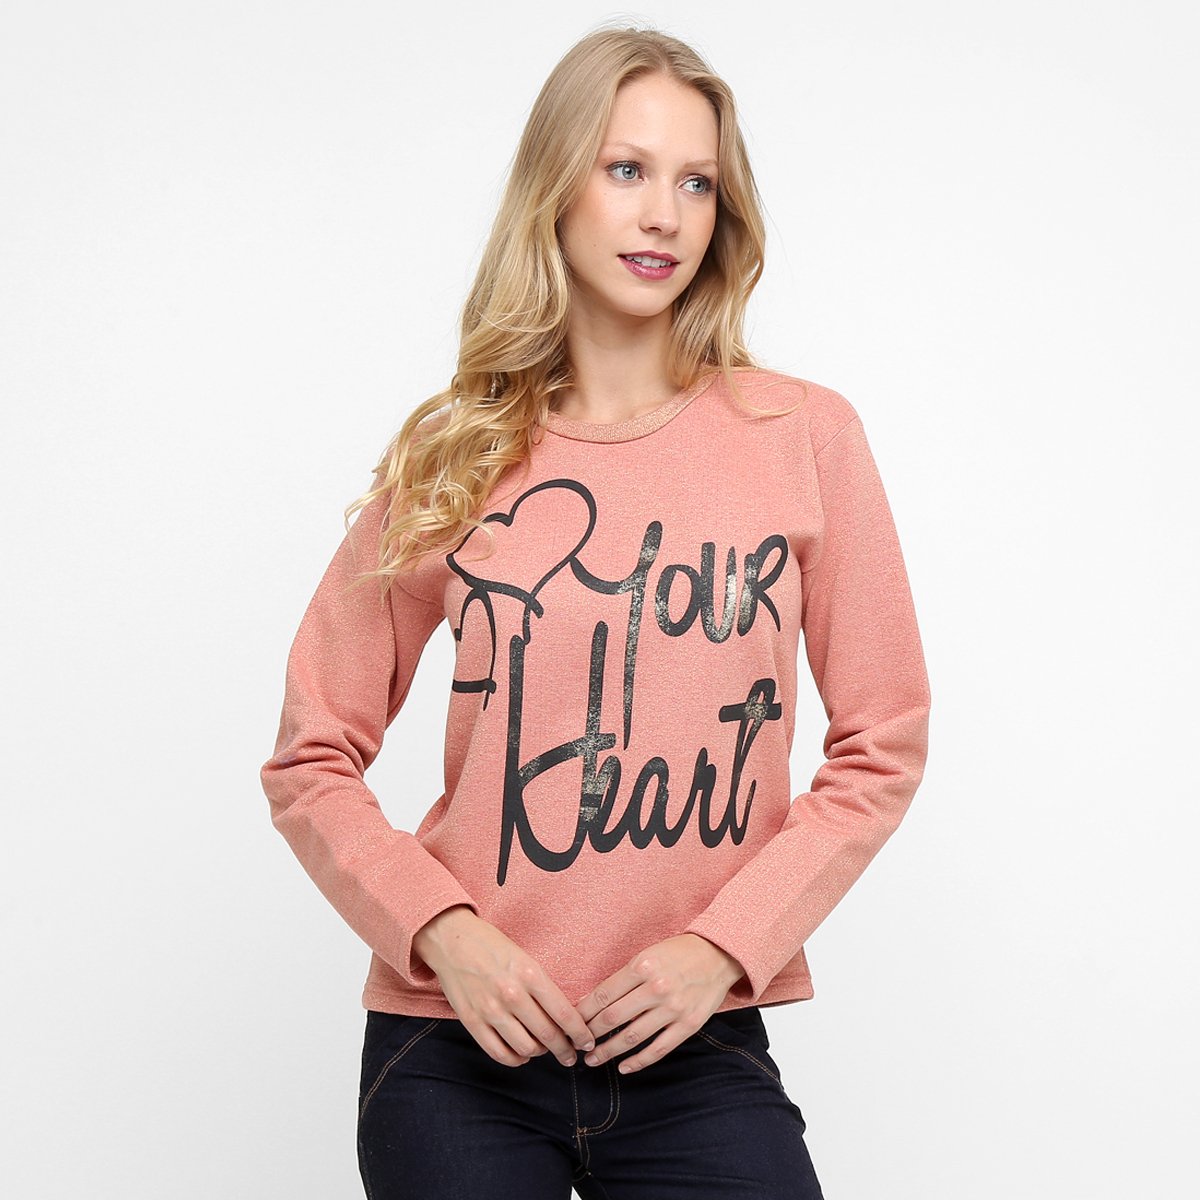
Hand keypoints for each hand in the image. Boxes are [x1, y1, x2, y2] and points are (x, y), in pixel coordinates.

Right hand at [413, 905, 595, 1068]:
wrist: (451, 940)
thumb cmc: (491, 945)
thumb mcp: (524, 957)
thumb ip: (542, 986)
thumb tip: (563, 1017)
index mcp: (529, 973)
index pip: (564, 1013)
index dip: (579, 1033)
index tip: (587, 1041)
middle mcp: (511, 994)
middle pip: (548, 1035)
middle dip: (565, 1050)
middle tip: (571, 1055)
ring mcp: (490, 1010)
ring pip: (526, 1048)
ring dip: (540, 1053)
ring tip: (543, 1049)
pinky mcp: (472, 1022)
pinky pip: (499, 1053)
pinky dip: (515, 1059)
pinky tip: (522, 1054)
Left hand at [575, 933, 746, 1074]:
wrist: (718, 955)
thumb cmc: (678, 953)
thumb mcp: (647, 955)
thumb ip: (624, 978)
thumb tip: (592, 1002)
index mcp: (642, 966)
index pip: (603, 995)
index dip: (583, 1012)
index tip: (571, 1023)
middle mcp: (656, 987)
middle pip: (613, 1017)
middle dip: (590, 1034)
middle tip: (576, 1045)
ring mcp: (673, 1008)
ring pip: (632, 1037)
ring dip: (608, 1051)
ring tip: (593, 1060)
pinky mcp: (688, 1025)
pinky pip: (658, 1049)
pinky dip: (638, 1061)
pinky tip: (624, 1067)